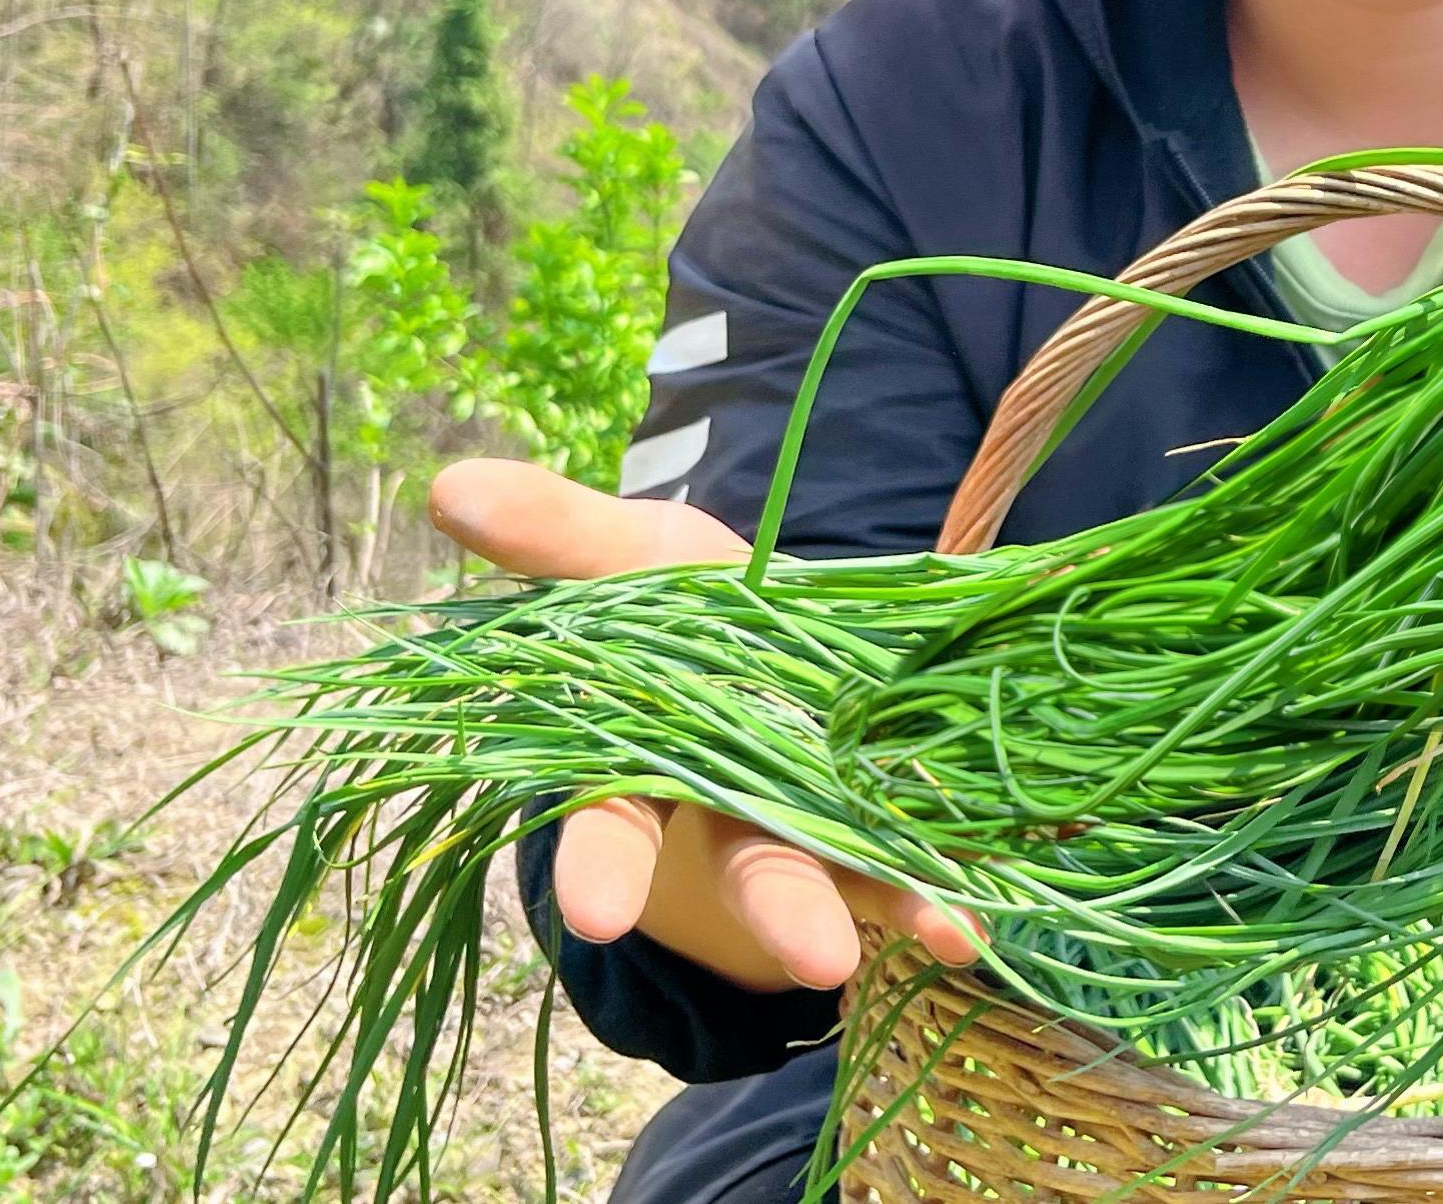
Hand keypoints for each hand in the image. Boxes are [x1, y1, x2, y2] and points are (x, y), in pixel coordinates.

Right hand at [426, 458, 981, 992]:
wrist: (791, 620)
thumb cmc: (690, 596)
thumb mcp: (630, 553)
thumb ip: (559, 534)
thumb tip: (451, 483)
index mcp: (653, 758)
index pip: (614, 819)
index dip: (603, 864)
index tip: (596, 914)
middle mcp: (738, 808)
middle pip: (753, 863)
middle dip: (782, 909)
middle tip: (818, 959)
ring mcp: (822, 819)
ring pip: (857, 870)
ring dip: (900, 902)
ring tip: (951, 934)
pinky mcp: (897, 812)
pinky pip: (932, 850)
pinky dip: (962, 879)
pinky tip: (990, 914)